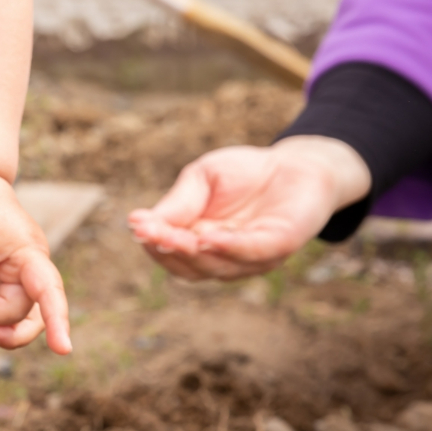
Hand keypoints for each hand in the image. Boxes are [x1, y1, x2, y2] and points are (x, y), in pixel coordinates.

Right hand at [126, 136, 371, 280]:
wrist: (296, 164)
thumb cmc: (244, 174)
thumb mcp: (202, 178)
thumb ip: (178, 202)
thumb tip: (138, 221)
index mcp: (198, 244)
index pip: (170, 253)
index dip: (153, 242)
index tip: (135, 225)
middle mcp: (223, 259)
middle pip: (189, 266)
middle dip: (168, 249)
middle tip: (148, 232)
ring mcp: (251, 259)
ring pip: (217, 265)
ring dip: (193, 252)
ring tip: (173, 236)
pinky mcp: (280, 246)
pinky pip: (252, 252)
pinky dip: (229, 247)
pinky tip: (208, 236)